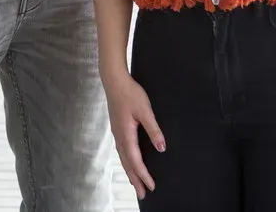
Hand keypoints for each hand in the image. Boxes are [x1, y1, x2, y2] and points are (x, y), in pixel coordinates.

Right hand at [103, 73, 163, 198]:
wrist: (113, 80)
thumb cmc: (129, 93)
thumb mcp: (145, 111)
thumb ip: (154, 130)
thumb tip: (162, 148)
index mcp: (126, 134)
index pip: (135, 160)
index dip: (143, 175)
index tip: (151, 186)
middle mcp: (119, 136)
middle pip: (127, 164)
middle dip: (135, 179)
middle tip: (142, 195)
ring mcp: (116, 132)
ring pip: (123, 158)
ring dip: (130, 172)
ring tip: (135, 183)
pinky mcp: (117, 128)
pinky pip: (121, 151)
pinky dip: (126, 161)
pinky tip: (129, 162)